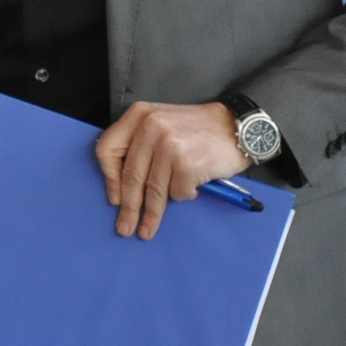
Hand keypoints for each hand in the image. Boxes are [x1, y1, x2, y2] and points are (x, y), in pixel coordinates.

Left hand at [94, 101, 249, 239]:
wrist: (237, 126)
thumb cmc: (198, 129)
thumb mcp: (162, 123)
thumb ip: (140, 144)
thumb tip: (122, 186)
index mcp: (139, 115)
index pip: (108, 149)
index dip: (109, 178)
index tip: (114, 198)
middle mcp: (150, 127)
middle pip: (131, 175)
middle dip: (128, 207)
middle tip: (125, 227)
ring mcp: (169, 146)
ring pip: (153, 190)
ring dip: (150, 215)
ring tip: (146, 230)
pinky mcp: (187, 164)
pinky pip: (178, 193)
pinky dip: (184, 195)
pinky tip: (193, 186)